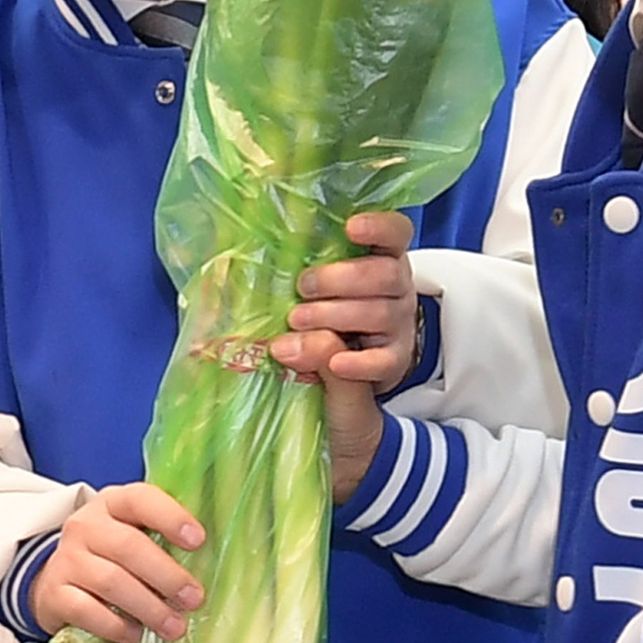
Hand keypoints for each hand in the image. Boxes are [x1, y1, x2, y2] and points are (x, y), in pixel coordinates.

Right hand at [35, 483, 203, 642]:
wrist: (58, 583)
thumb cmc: (112, 558)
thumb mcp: (134, 537)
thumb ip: (163, 541)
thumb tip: (213, 563)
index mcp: (112, 504)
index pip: (140, 499)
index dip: (170, 517)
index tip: (198, 540)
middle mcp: (85, 526)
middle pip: (127, 546)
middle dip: (166, 575)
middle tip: (194, 599)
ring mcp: (66, 559)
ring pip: (110, 581)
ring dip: (148, 607)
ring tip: (174, 627)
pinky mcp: (53, 594)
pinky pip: (85, 610)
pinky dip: (114, 625)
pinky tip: (134, 634)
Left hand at [276, 211, 421, 500]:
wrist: (341, 416)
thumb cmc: (317, 345)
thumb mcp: (302, 314)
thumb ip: (290, 296)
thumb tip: (243, 283)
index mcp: (376, 266)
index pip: (395, 233)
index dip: (379, 225)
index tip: (350, 228)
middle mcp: (396, 292)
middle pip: (386, 273)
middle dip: (340, 279)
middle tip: (301, 290)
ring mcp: (399, 330)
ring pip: (382, 311)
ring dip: (337, 316)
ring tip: (297, 324)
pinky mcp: (396, 367)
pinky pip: (385, 361)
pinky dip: (358, 362)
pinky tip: (335, 365)